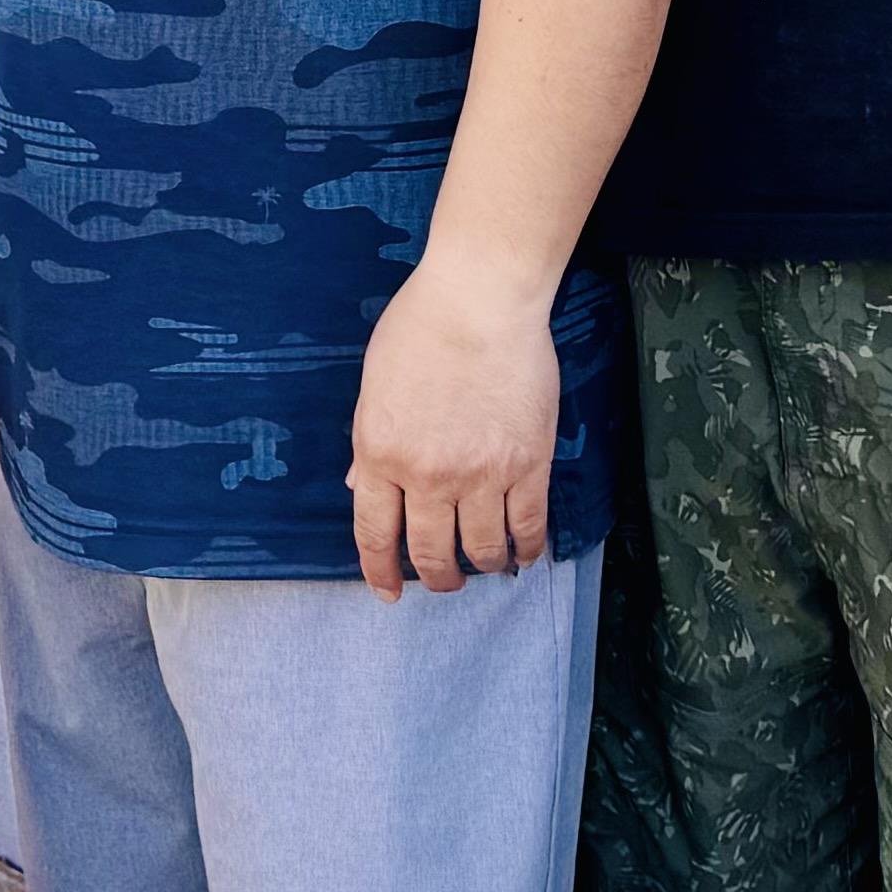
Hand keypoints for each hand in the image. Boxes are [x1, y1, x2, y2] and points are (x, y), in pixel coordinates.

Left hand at [347, 272, 558, 595]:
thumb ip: (369, 445)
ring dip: (483, 566)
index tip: (388, 591)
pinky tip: (524, 553)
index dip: (381, 571)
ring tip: (485, 566)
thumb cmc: (420, 328)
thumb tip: (362, 488)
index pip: (375, 534)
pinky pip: (530, 525)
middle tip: (443, 580)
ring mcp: (482, 474)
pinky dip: (527, 549)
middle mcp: (428, 476)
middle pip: (430, 552)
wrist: (480, 299)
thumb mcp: (374, 387)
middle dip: (436, 577)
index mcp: (380, 455)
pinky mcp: (529, 464)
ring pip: (484, 549)